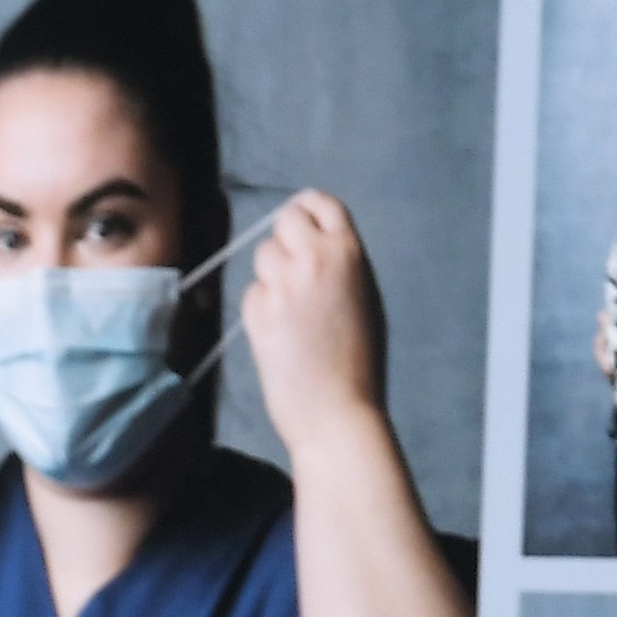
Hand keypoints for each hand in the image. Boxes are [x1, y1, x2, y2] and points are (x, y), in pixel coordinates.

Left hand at [237, 187, 389, 455]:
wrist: (337, 412)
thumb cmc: (360, 362)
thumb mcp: (364, 298)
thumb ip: (341, 264)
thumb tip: (316, 241)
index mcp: (348, 253)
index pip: (320, 203)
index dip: (307, 208)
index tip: (301, 218)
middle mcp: (313, 260)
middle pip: (284, 221)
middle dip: (286, 239)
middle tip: (293, 268)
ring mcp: (282, 285)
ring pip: (263, 256)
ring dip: (272, 275)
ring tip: (293, 311)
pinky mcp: (258, 312)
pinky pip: (252, 293)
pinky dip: (262, 308)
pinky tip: (281, 335)